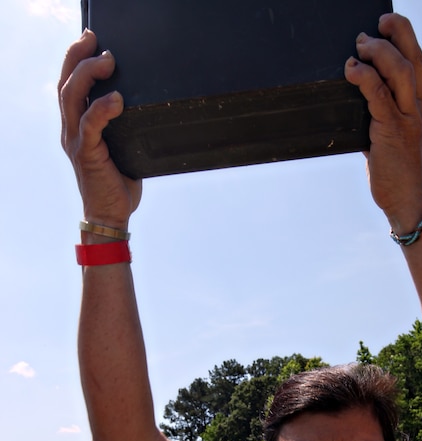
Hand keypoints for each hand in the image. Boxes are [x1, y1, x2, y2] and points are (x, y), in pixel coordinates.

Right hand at [58, 29, 141, 229]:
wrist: (111, 216)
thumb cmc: (119, 184)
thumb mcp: (124, 149)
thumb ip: (127, 127)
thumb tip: (151, 107)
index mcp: (77, 127)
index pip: (69, 85)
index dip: (77, 59)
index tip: (92, 40)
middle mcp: (71, 130)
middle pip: (66, 83)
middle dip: (79, 57)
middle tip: (96, 41)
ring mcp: (76, 141)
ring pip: (72, 97)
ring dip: (88, 75)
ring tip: (108, 62)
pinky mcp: (86, 154)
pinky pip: (90, 124)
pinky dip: (102, 109)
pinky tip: (117, 99)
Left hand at [345, 14, 421, 235]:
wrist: (406, 202)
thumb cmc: (393, 174)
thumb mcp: (386, 139)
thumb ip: (376, 118)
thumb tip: (353, 101)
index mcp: (418, 107)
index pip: (417, 63)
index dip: (405, 37)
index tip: (387, 24)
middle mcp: (417, 108)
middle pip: (413, 58)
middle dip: (396, 33)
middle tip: (373, 26)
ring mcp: (407, 119)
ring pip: (400, 72)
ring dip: (379, 53)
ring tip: (360, 46)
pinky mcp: (392, 131)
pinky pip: (379, 97)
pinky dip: (365, 79)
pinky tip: (351, 70)